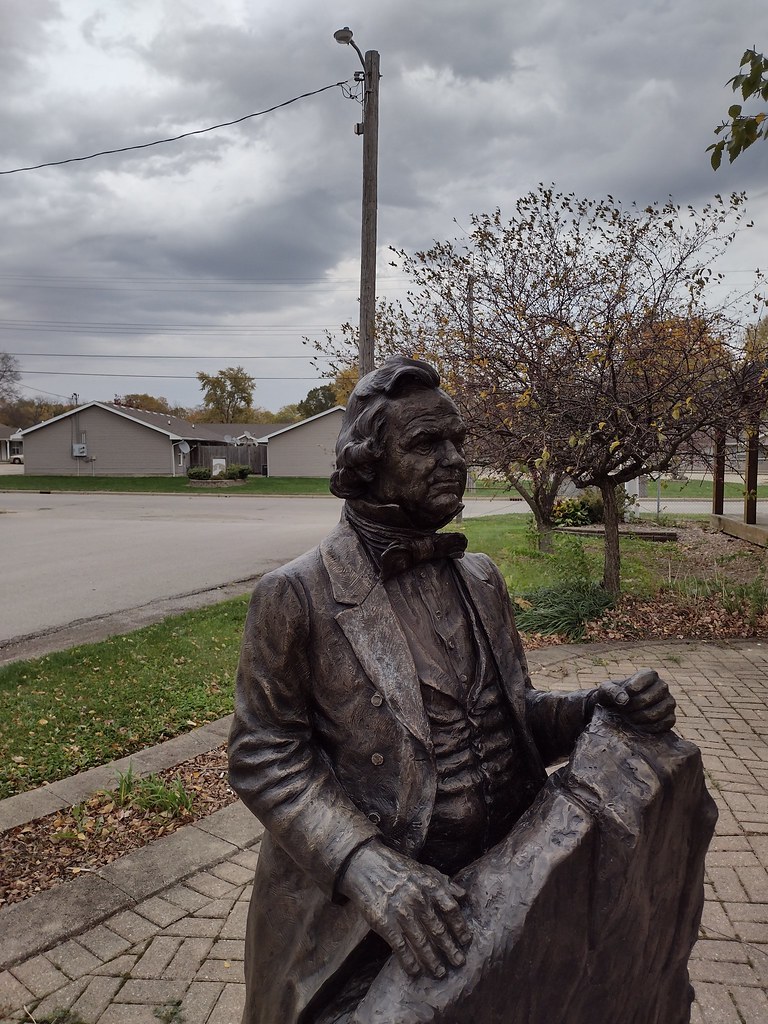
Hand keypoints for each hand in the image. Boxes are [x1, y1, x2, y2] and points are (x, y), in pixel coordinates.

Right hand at [338, 840, 470, 977]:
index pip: (451, 910)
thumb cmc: (398, 869)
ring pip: (421, 942)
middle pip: (438, 930)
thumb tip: (463, 896)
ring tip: (440, 972)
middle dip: (450, 949)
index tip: (466, 940)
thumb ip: (444, 883)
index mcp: (430, 885)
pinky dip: (408, 961)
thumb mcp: (424, 870)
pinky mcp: (383, 922)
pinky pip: (400, 946)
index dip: (460, 927)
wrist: (365, 865)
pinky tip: (415, 971)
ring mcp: (400, 912)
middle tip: (459, 963)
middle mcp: (418, 899)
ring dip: (432, 960)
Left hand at [596, 668, 675, 732]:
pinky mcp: (671, 718)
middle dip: (633, 707)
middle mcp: (662, 686)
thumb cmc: (613, 696)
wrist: (619, 711)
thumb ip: (612, 691)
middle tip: (624, 711)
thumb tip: (624, 700)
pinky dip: (650, 727)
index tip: (621, 696)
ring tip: (630, 718)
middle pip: (650, 698)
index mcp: (649, 675)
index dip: (630, 690)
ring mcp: (669, 702)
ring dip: (640, 718)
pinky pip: (665, 724)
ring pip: (658, 712)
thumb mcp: (606, 690)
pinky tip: (640, 726)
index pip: (642, 680)